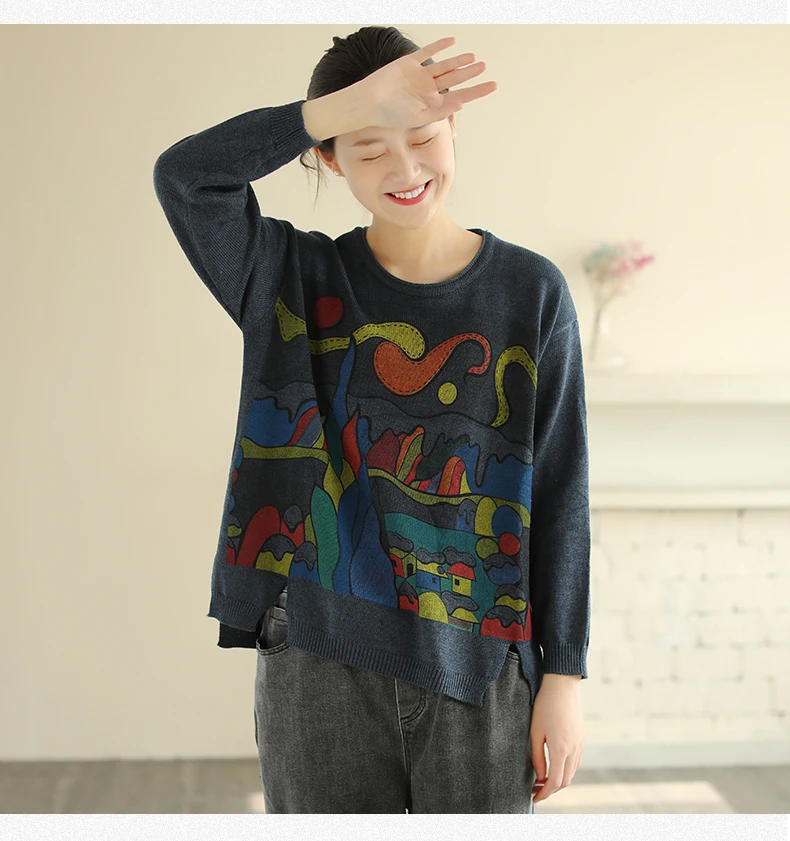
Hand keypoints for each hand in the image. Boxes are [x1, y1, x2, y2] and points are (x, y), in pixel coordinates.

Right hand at [358, 35, 496, 131]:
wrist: (369, 102)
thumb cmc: (391, 115)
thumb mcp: (418, 116)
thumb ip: (440, 110)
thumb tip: (461, 103)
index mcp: (432, 105)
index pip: (460, 96)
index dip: (477, 90)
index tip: (493, 85)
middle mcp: (427, 90)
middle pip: (454, 79)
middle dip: (469, 74)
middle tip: (484, 67)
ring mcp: (419, 76)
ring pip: (443, 66)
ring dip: (458, 61)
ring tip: (473, 58)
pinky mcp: (408, 64)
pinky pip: (427, 53)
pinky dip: (439, 47)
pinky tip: (452, 42)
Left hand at [530, 676, 584, 803]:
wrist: (562, 685)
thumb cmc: (545, 706)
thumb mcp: (535, 732)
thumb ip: (537, 757)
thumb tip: (540, 777)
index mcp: (561, 749)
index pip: (555, 782)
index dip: (545, 793)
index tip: (534, 797)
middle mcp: (574, 749)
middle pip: (565, 781)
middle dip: (551, 790)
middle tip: (535, 790)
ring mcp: (580, 744)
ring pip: (572, 772)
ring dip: (559, 780)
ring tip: (542, 780)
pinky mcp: (581, 738)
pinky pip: (576, 761)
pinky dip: (566, 770)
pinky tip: (554, 766)